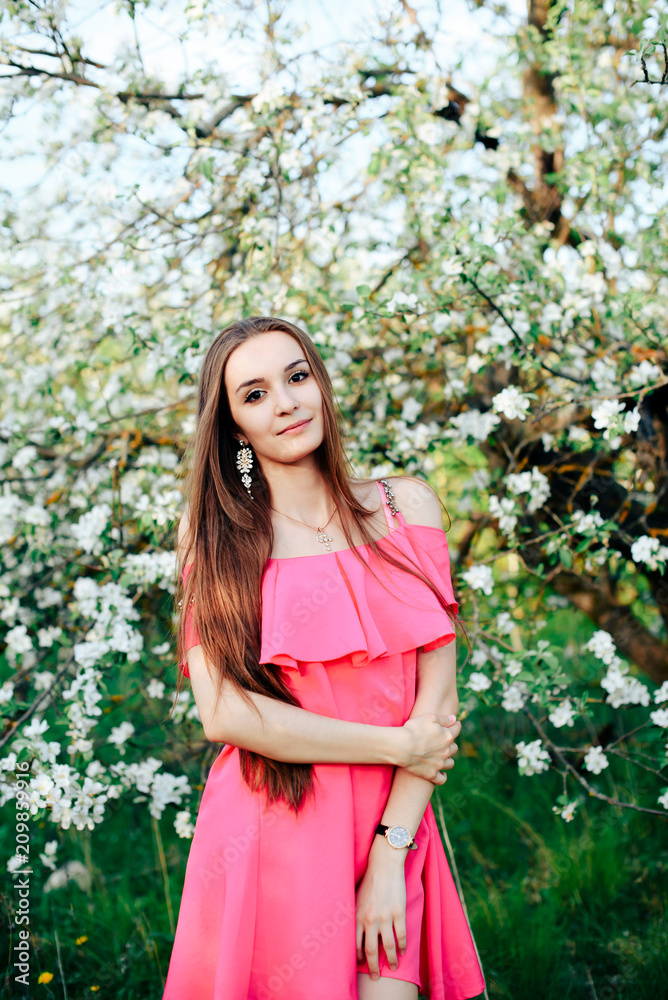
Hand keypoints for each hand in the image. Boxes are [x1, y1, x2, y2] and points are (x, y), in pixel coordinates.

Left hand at [355, 854, 406, 978]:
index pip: (357, 945)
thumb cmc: (369, 882)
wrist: (384, 866)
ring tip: (393, 967)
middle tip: (375, 977)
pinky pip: (401, 935)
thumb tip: (355, 933)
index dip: (360, 958)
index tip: (362, 965)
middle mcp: (370, 920)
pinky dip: (402, 946)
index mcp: (357, 917)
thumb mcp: (356, 899)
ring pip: (389, 947)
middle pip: (372, 951)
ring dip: (391, 960)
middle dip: (373, 967)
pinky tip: (403, 951)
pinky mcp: (398, 912)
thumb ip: (356, 917)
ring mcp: (385, 917)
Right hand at [396, 713, 460, 783]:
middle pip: (454, 748)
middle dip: (451, 743)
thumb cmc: (413, 729)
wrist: (401, 747)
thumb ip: (443, 719)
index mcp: (447, 736)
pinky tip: (441, 773)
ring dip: (448, 759)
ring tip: (443, 757)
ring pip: (450, 763)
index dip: (456, 725)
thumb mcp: (429, 718)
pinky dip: (443, 776)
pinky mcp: (431, 774)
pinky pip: (442, 779)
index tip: (456, 724)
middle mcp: (446, 751)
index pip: (456, 729)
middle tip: (445, 741)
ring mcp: (439, 764)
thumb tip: (454, 719)